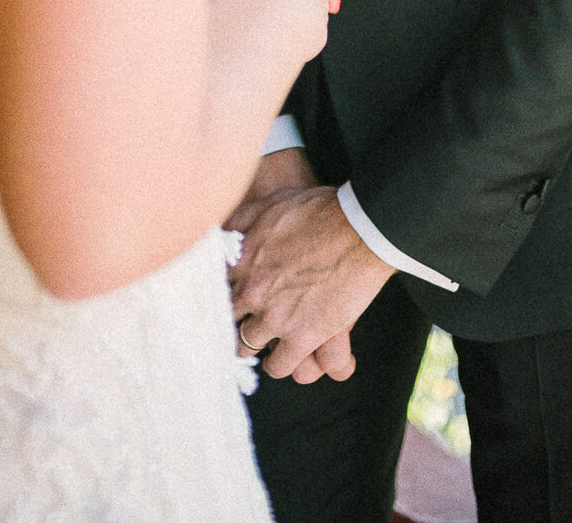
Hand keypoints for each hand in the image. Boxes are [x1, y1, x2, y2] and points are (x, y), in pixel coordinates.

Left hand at [226, 154, 351, 383]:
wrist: (358, 229)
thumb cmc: (317, 211)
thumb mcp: (268, 205)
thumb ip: (240, 222)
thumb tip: (222, 233)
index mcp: (241, 260)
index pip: (213, 285)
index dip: (218, 290)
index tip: (225, 293)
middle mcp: (251, 292)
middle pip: (226, 317)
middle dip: (232, 318)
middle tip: (240, 319)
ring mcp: (275, 317)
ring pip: (246, 345)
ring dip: (252, 343)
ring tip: (259, 341)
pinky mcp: (302, 337)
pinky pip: (279, 366)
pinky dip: (278, 364)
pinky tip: (280, 358)